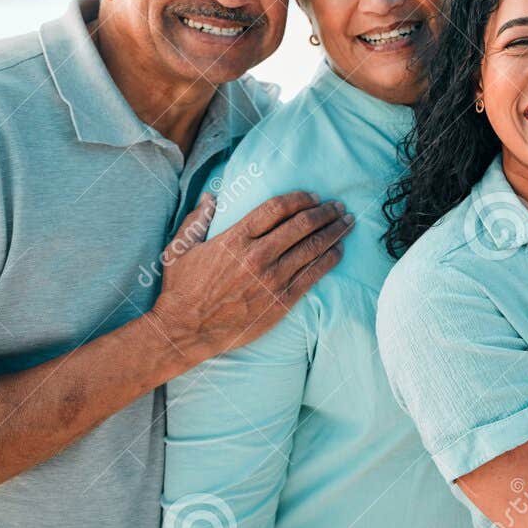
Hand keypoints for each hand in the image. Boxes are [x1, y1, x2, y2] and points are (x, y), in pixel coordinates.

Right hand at [146, 191, 352, 365]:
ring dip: (334, 231)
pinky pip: (313, 274)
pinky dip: (330, 259)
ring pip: (313, 247)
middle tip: (338, 206)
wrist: (185, 330)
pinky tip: (339, 250)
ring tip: (347, 222)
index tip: (313, 196)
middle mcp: (258, 256)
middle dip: (324, 212)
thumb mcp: (180, 248)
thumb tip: (212, 197)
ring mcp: (272, 279)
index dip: (300, 198)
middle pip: (302, 225)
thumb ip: (197, 219)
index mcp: (236, 239)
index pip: (277, 208)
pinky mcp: (282, 300)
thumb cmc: (181, 289)